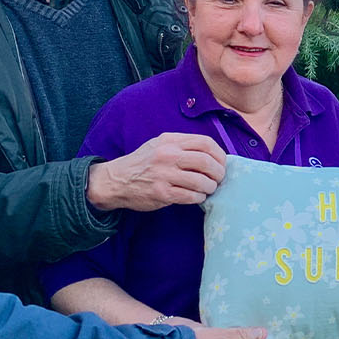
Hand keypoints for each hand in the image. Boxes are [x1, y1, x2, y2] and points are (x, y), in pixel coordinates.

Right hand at [87, 133, 227, 211]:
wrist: (117, 180)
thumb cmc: (143, 163)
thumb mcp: (160, 144)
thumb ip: (183, 145)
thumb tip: (213, 155)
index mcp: (171, 141)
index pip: (206, 143)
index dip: (219, 155)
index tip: (221, 164)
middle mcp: (168, 155)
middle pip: (207, 162)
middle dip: (218, 173)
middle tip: (218, 179)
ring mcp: (164, 174)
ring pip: (201, 181)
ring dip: (210, 187)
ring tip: (208, 189)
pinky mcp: (161, 193)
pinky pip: (191, 196)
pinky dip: (199, 198)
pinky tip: (197, 197)